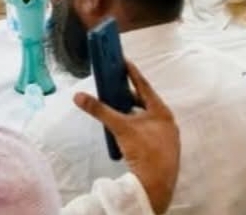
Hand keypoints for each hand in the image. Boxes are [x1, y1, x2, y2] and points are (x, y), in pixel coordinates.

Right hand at [74, 60, 178, 214]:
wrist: (155, 184)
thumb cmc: (144, 151)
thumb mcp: (120, 127)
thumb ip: (100, 110)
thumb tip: (78, 96)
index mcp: (162, 112)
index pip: (144, 87)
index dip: (132, 73)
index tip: (123, 61)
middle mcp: (167, 122)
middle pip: (144, 102)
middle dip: (128, 94)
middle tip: (113, 86)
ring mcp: (166, 136)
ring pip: (145, 117)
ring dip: (130, 111)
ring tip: (115, 107)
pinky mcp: (162, 148)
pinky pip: (146, 129)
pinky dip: (133, 124)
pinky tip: (123, 129)